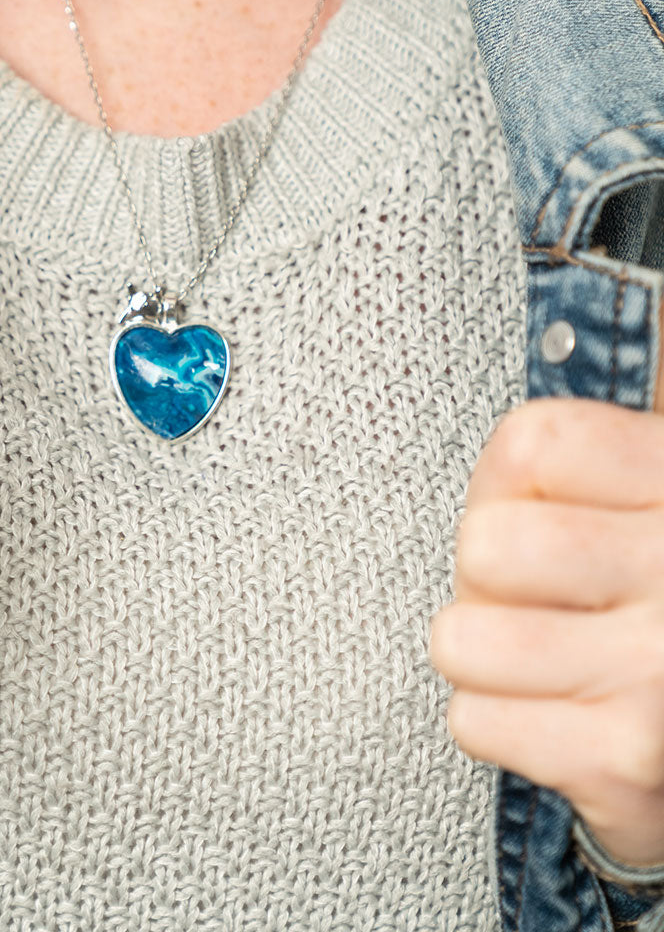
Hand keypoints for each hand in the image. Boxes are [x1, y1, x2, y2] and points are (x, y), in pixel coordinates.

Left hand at [429, 391, 663, 867]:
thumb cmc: (649, 600)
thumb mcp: (638, 499)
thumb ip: (588, 455)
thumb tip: (532, 340)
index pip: (527, 446)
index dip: (507, 487)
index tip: (546, 514)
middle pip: (483, 546)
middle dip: (491, 579)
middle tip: (544, 599)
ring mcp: (659, 668)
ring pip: (460, 639)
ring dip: (487, 657)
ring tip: (550, 660)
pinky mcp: (627, 762)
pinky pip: (472, 720)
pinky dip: (501, 724)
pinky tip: (562, 719)